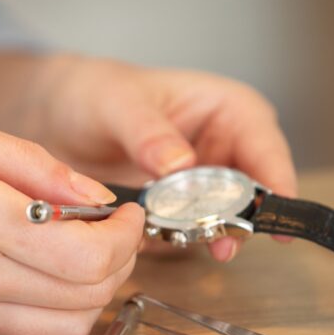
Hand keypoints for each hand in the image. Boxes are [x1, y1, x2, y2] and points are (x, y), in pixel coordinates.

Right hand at [0, 112, 143, 334]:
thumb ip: (26, 164)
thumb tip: (90, 195)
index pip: (86, 256)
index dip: (126, 238)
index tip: (127, 216)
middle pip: (87, 301)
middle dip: (119, 265)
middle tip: (109, 232)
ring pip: (60, 331)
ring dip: (89, 296)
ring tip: (75, 254)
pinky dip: (45, 312)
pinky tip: (29, 274)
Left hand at [21, 54, 297, 261]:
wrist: (56, 116)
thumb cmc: (94, 92)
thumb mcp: (118, 104)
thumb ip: (149, 133)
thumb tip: (181, 163)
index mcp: (227, 109)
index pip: (266, 147)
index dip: (277, 182)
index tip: (276, 218)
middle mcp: (225, 148)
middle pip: (253, 192)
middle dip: (241, 219)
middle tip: (224, 243)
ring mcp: (204, 184)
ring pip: (225, 219)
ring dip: (206, 234)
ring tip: (181, 239)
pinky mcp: (179, 211)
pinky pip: (189, 233)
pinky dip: (175, 240)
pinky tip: (152, 237)